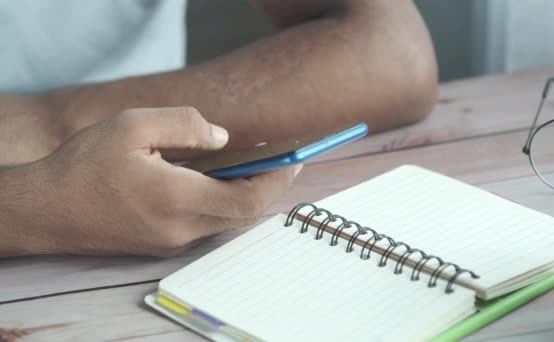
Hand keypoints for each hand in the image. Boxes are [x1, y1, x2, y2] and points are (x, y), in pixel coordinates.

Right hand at [0, 107, 300, 255]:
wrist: (46, 211)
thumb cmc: (85, 165)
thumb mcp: (132, 125)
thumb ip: (185, 125)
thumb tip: (223, 138)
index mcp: (177, 199)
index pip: (249, 198)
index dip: (278, 179)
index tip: (294, 158)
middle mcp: (181, 228)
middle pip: (245, 213)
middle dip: (270, 186)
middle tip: (282, 159)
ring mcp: (172, 242)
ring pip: (228, 221)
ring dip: (247, 195)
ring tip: (256, 165)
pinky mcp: (163, 245)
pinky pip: (207, 225)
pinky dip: (224, 204)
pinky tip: (220, 181)